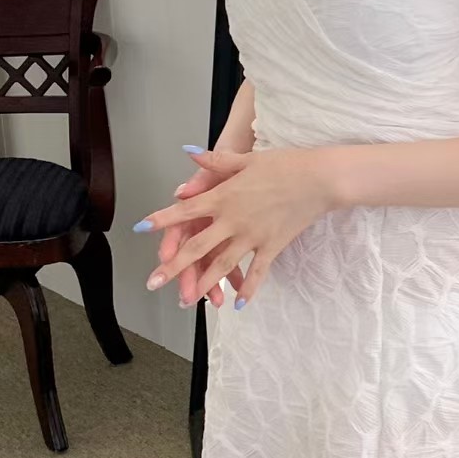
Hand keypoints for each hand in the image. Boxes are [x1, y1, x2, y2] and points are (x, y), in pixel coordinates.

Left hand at [137, 148, 335, 307]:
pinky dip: (247, 288)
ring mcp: (252, 236)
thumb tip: (189, 153)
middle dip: (173, 267)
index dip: (161, 220)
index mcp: (223, 197)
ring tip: (188, 301)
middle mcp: (232, 220)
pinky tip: (237, 304)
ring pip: (222, 266)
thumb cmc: (284, 164)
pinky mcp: (272, 246)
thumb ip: (216, 161)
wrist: (319, 179)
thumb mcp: (247, 158)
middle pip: (197, 247)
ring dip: (204, 285)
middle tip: (153, 283)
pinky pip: (257, 271)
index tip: (140, 229)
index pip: (184, 211)